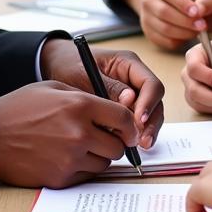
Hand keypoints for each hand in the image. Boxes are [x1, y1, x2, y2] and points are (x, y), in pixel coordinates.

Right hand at [0, 81, 138, 187]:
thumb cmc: (20, 108)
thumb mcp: (54, 89)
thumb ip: (86, 98)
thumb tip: (113, 113)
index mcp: (80, 106)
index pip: (124, 118)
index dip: (131, 126)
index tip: (130, 130)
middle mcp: (79, 133)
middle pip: (118, 145)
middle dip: (115, 142)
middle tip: (103, 138)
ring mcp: (70, 158)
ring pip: (104, 164)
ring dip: (99, 157)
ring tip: (80, 146)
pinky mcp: (60, 178)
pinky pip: (86, 176)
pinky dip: (82, 169)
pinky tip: (67, 157)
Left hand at [40, 38, 164, 147]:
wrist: (56, 65)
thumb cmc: (70, 65)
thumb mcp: (84, 74)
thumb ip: (107, 87)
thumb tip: (130, 100)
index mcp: (128, 64)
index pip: (151, 84)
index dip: (149, 103)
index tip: (139, 120)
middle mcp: (134, 79)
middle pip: (155, 101)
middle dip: (151, 122)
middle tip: (142, 141)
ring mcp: (131, 93)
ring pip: (149, 113)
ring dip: (146, 131)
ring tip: (139, 147)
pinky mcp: (124, 107)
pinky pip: (136, 121)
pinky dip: (135, 133)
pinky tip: (129, 146)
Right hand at [139, 0, 211, 49]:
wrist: (199, 10)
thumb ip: (207, 0)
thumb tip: (199, 11)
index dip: (181, 3)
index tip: (197, 12)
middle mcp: (149, 0)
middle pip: (163, 12)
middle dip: (185, 21)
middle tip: (202, 26)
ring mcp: (147, 18)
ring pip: (164, 29)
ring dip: (184, 33)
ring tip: (198, 30)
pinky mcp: (152, 34)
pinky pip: (164, 42)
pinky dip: (179, 41)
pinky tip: (189, 35)